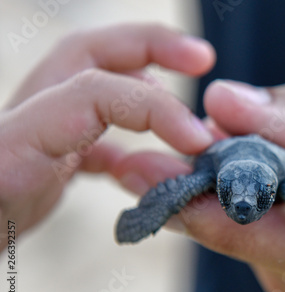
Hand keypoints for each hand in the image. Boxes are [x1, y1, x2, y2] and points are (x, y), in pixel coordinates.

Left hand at [0, 23, 214, 247]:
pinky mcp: (53, 157)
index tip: (197, 141)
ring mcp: (46, 132)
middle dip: (152, 47)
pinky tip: (146, 160)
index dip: (156, 110)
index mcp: (22, 122)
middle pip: (95, 54)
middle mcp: (34, 114)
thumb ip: (67, 158)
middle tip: (200, 59)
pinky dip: (129, 136)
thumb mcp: (5, 185)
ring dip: (145, 82)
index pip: (99, 90)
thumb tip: (141, 165)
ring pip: (100, 85)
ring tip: (178, 103)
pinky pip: (98, 132)